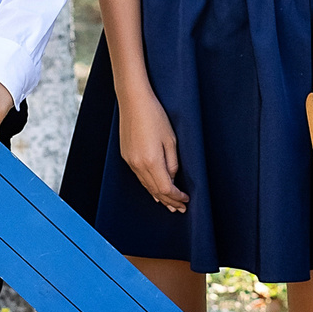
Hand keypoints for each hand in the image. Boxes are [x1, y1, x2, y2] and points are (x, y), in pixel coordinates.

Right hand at [117, 91, 188, 210]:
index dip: (176, 197)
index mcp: (152, 161)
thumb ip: (172, 163)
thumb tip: (172, 178)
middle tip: (180, 209)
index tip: (186, 200)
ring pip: (146, 185)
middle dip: (169, 201)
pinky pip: (139, 177)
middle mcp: (138, 165)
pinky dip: (149, 186)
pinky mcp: (126, 156)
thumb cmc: (155, 117)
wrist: (133, 102)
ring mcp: (130, 161)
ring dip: (158, 196)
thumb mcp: (171, 140)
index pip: (166, 188)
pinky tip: (154, 190)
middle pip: (155, 191)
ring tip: (169, 204)